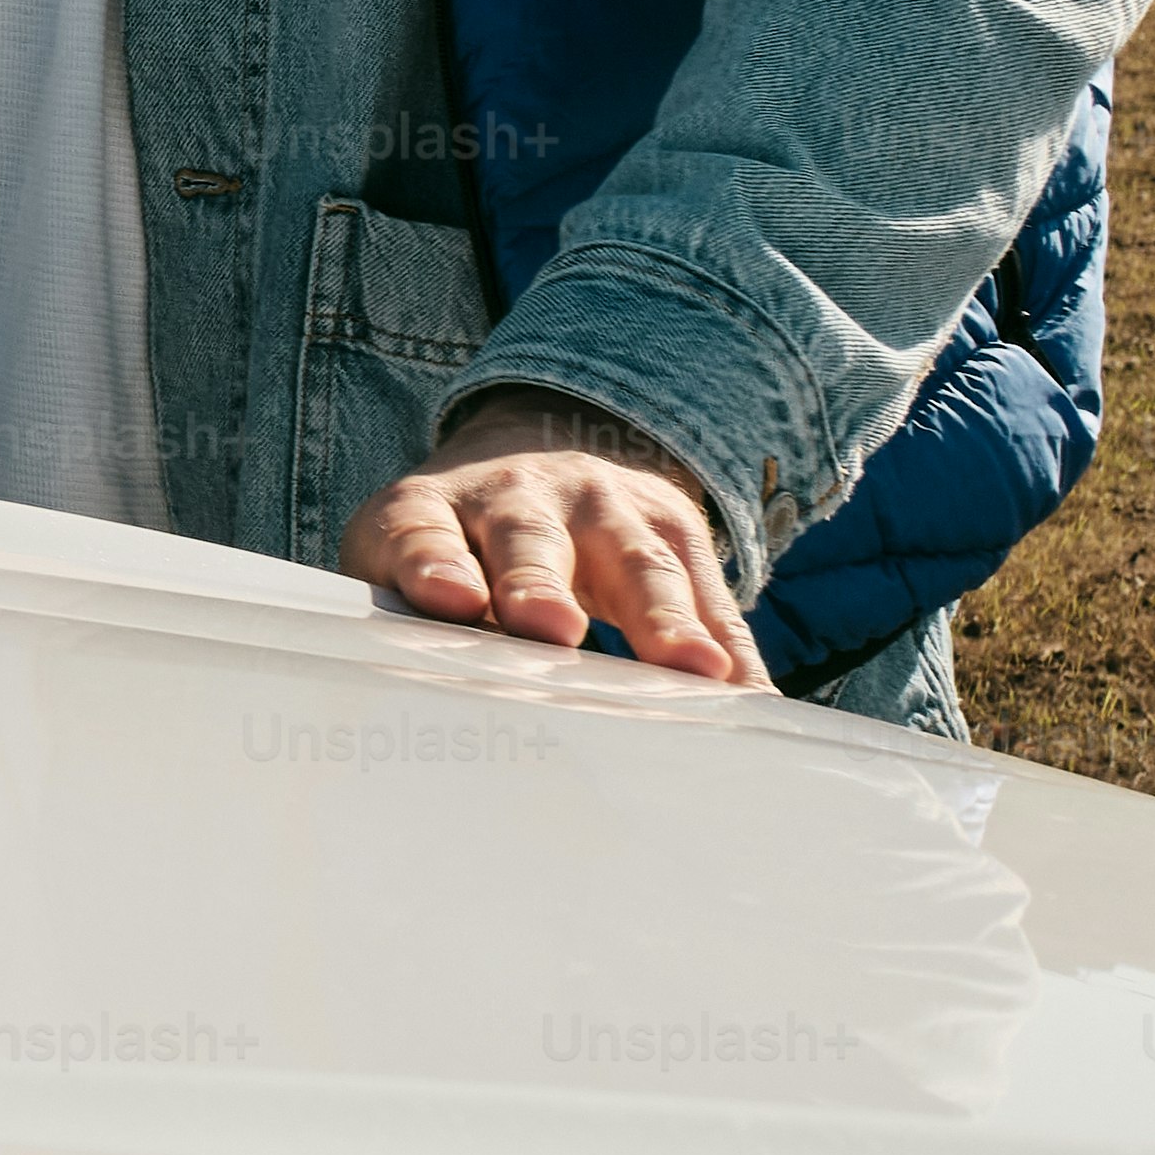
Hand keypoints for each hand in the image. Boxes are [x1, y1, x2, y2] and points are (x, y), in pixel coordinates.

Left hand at [337, 391, 773, 689]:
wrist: (534, 452)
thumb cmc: (456, 546)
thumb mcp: (404, 561)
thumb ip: (410, 618)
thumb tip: (418, 703)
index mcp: (431, 508)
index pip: (421, 533)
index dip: (433, 564)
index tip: (447, 600)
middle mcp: (516, 497)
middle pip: (528, 540)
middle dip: (538, 584)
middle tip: (549, 626)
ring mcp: (601, 507)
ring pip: (634, 562)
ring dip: (662, 618)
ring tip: (694, 670)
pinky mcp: (674, 529)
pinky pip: (708, 597)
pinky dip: (733, 652)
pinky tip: (751, 700)